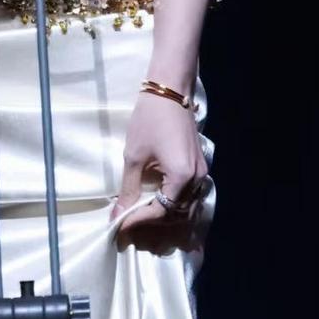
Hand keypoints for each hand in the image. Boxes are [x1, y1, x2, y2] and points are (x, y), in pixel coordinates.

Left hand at [108, 91, 213, 255]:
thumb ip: (128, 189)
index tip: (118, 226)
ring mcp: (201, 173)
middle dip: (151, 223)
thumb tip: (117, 215)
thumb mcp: (134, 156)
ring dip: (164, 216)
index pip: (160, 212)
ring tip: (140, 217)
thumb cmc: (149, 119)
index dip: (138, 221)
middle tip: (127, 224)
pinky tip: (157, 204)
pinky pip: (190, 196)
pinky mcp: (199, 167)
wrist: (169, 91)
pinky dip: (174, 205)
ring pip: (186, 208)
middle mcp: (197, 179)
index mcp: (181, 177)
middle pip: (176, 215)